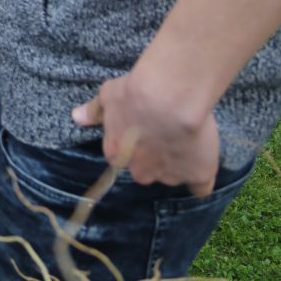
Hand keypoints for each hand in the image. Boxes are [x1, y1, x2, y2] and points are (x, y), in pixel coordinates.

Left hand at [71, 66, 220, 195]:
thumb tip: (77, 117)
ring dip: (179, 162)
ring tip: (187, 137)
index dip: (135, 144)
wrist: (169, 97)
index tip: (145, 129)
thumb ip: (94, 110)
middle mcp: (141, 172)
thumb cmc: (134, 92)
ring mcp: (170, 177)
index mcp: (116, 154)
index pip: (124, 158)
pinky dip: (201, 177)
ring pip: (174, 176)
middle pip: (148, 171)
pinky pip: (200, 188)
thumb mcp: (108, 96)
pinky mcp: (198, 175)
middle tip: (166, 132)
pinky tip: (203, 163)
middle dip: (156, 156)